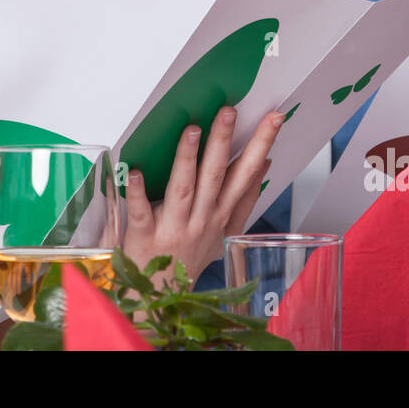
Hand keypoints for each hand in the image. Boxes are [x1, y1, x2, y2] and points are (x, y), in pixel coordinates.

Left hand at [122, 105, 282, 282]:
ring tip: (193, 130)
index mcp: (221, 214)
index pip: (246, 174)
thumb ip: (244, 200)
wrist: (162, 296)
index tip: (273, 118)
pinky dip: (137, 193)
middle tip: (230, 111)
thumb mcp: (227, 233)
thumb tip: (265, 165)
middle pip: (216, 176)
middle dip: (224, 142)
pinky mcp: (145, 236)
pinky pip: (141, 212)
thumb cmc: (190, 259)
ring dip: (187, 159)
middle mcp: (201, 219)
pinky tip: (134, 171)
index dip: (261, 145)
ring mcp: (174, 227)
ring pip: (184, 188)